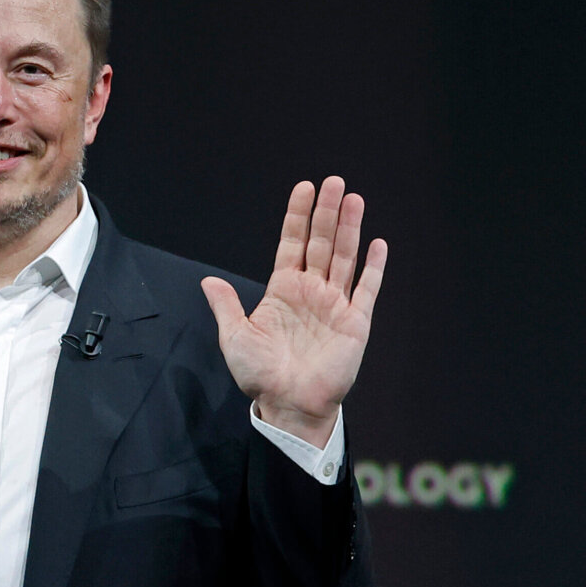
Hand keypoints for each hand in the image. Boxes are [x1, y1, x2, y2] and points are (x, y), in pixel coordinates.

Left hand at [200, 177, 386, 446]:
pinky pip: (366, 290)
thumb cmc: (260, 375)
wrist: (288, 405)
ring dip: (351, 229)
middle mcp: (311, 292)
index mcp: (283, 290)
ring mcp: (334, 305)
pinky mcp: (355, 323)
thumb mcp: (235, 337)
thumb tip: (208, 280)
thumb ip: (226, 305)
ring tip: (354, 199)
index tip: (304, 188)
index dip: (297, 216)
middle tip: (334, 181)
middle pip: (322, 243)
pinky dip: (373, 268)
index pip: (292, 243)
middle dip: (327, 212)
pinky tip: (377, 244)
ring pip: (345, 258)